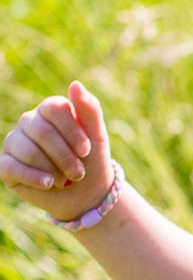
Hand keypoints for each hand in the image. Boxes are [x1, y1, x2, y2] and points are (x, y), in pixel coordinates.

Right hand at [0, 82, 113, 220]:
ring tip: (65, 180)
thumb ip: (90, 109)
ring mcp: (14, 142)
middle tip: (78, 173)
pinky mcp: (5, 165)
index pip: (54, 108)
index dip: (72, 131)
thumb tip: (75, 84)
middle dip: (65, 156)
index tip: (86, 151)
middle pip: (41, 132)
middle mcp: (28, 122)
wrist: (85, 194)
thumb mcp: (97, 136)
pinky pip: (12, 167)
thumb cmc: (91, 161)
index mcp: (49, 110)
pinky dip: (34, 178)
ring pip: (28, 151)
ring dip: (53, 170)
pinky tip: (48, 184)